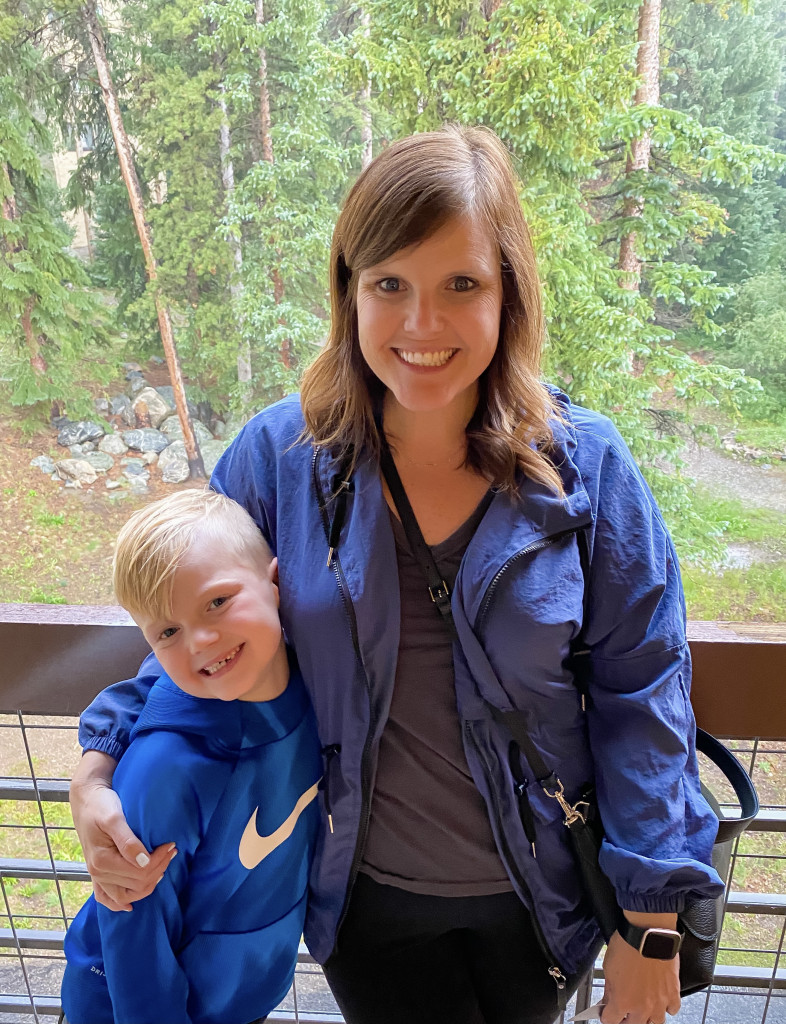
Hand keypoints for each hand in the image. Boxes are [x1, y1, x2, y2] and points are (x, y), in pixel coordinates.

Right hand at [70, 751, 176, 911]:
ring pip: (126, 895)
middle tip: (172, 851)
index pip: (140, 872)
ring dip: (147, 885)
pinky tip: (130, 905)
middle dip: (159, 869)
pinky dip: (119, 903)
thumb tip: (144, 862)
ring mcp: (97, 876)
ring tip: (162, 867)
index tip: (171, 844)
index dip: (159, 860)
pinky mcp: (98, 873)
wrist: (85, 799)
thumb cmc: (100, 805)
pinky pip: (106, 897)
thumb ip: (128, 841)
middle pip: (137, 885)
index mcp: (102, 861)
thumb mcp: (114, 818)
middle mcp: (98, 873)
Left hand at [599, 931, 679, 1023]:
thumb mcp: (608, 967)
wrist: (648, 934)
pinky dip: (667, 1007)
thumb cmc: (627, 946)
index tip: (606, 1012)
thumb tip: (609, 998)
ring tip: (643, 1007)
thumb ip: (610, 988)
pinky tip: (661, 1000)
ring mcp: (660, 1002)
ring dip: (648, 1016)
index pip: (611, 1021)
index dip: (606, 1016)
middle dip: (626, 1020)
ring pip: (655, 1021)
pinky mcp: (673, 993)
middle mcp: (642, 1007)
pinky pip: (672, 1009)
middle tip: (623, 1012)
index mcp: (622, 1001)